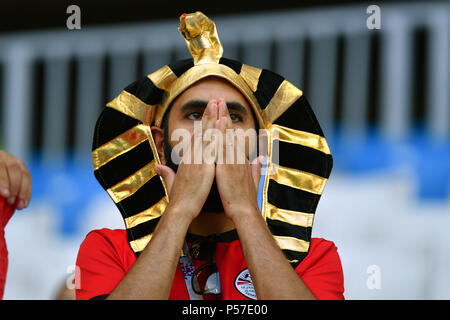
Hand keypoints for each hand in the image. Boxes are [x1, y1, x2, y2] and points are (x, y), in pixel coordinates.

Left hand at [0, 150, 31, 209]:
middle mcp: (6, 157)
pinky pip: (29, 179)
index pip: (1, 168)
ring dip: (23, 192)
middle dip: (15, 188)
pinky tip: (25, 203)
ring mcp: (16, 161)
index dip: (4, 182)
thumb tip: (2, 196)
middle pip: (14, 170)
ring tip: (20, 205)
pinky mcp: (23, 168)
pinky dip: (28, 192)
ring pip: (24, 174)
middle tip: (12, 202)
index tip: (5, 195)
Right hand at [154, 99, 217, 219]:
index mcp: (186, 159)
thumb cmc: (178, 200)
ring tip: (218, 103)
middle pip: (200, 131)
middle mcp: (191, 156)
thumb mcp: (172, 183)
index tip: (206, 113)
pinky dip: (217, 133)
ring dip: (212, 118)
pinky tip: (222, 122)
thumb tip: (158, 167)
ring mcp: (197, 159)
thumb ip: (167, 173)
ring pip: (206, 134)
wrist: (180, 210)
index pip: (194, 137)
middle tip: (214, 100)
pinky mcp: (204, 165)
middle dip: (207, 114)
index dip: (200, 124)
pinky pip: (212, 145)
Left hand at [214, 99, 263, 220]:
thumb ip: (255, 169)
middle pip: (231, 132)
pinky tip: (219, 122)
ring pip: (228, 135)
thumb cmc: (245, 200)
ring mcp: (234, 160)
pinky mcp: (228, 166)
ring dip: (223, 118)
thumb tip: (260, 159)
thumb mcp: (252, 181)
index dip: (229, 124)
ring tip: (218, 103)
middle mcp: (238, 157)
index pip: (235, 138)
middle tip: (220, 99)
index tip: (224, 112)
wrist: (245, 212)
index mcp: (241, 160)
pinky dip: (222, 133)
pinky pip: (224, 146)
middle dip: (225, 115)